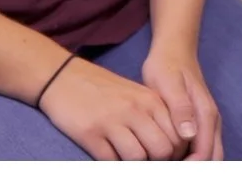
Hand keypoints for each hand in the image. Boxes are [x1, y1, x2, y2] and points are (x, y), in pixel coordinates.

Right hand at [37, 55, 185, 160]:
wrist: (64, 77)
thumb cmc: (104, 90)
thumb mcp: (137, 95)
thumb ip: (156, 117)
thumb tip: (173, 147)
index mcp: (151, 100)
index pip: (178, 136)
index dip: (175, 154)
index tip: (166, 158)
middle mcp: (135, 110)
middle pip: (162, 150)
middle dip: (157, 162)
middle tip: (147, 160)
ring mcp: (112, 121)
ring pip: (138, 158)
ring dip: (134, 164)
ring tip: (126, 156)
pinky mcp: (90, 133)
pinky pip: (110, 160)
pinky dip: (112, 162)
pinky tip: (109, 154)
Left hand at [140, 43, 224, 160]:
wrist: (174, 50)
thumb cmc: (168, 66)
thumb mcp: (169, 84)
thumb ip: (180, 108)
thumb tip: (189, 134)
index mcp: (206, 114)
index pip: (204, 154)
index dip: (188, 167)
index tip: (166, 168)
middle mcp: (211, 121)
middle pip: (212, 158)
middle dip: (194, 167)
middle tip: (167, 167)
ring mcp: (208, 122)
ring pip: (208, 154)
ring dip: (192, 163)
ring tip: (166, 163)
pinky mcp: (200, 122)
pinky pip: (201, 148)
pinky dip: (190, 157)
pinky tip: (170, 157)